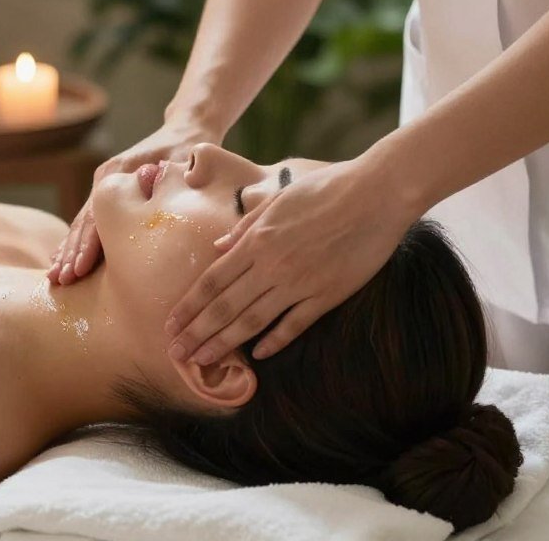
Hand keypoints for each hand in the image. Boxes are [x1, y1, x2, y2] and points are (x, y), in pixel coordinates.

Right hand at [47, 120, 219, 285]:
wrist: (186, 130)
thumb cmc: (190, 150)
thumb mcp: (188, 164)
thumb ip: (177, 187)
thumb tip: (175, 209)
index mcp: (120, 172)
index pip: (98, 215)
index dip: (88, 245)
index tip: (78, 270)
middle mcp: (106, 178)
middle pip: (84, 221)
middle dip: (71, 253)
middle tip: (60, 280)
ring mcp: (104, 184)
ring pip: (82, 223)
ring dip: (69, 250)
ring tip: (55, 276)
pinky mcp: (109, 193)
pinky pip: (88, 220)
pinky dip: (76, 240)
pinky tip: (63, 258)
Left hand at [164, 156, 421, 364]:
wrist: (378, 194)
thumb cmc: (327, 189)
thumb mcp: (278, 199)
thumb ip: (245, 226)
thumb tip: (217, 248)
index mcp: (257, 239)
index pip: (212, 280)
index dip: (188, 306)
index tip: (170, 324)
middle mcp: (272, 265)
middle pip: (225, 306)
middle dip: (197, 333)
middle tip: (176, 353)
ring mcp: (300, 282)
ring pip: (252, 320)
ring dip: (225, 343)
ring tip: (203, 361)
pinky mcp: (328, 294)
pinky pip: (294, 324)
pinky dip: (274, 341)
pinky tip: (258, 355)